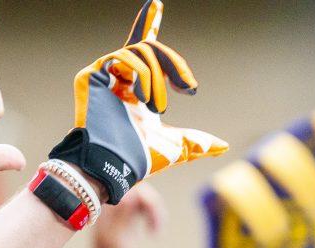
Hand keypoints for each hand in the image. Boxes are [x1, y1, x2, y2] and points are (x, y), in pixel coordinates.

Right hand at [52, 0, 226, 203]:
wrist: (114, 166)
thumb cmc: (139, 160)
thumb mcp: (176, 147)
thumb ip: (197, 141)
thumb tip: (224, 146)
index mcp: (135, 88)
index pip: (142, 49)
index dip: (148, 24)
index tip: (156, 4)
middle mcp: (118, 78)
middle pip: (151, 49)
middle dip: (174, 65)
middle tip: (188, 88)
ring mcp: (103, 76)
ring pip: (141, 51)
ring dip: (158, 76)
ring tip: (159, 106)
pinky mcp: (91, 75)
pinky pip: (123, 57)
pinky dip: (141, 75)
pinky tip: (141, 100)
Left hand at [89, 182, 163, 247]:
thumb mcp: (118, 240)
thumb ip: (123, 215)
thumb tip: (130, 193)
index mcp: (104, 207)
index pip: (126, 187)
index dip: (143, 196)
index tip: (150, 214)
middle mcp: (111, 203)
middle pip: (138, 188)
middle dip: (152, 206)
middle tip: (157, 228)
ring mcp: (121, 207)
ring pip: (146, 195)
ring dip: (156, 212)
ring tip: (157, 232)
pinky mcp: (130, 214)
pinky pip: (148, 205)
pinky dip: (156, 216)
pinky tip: (155, 232)